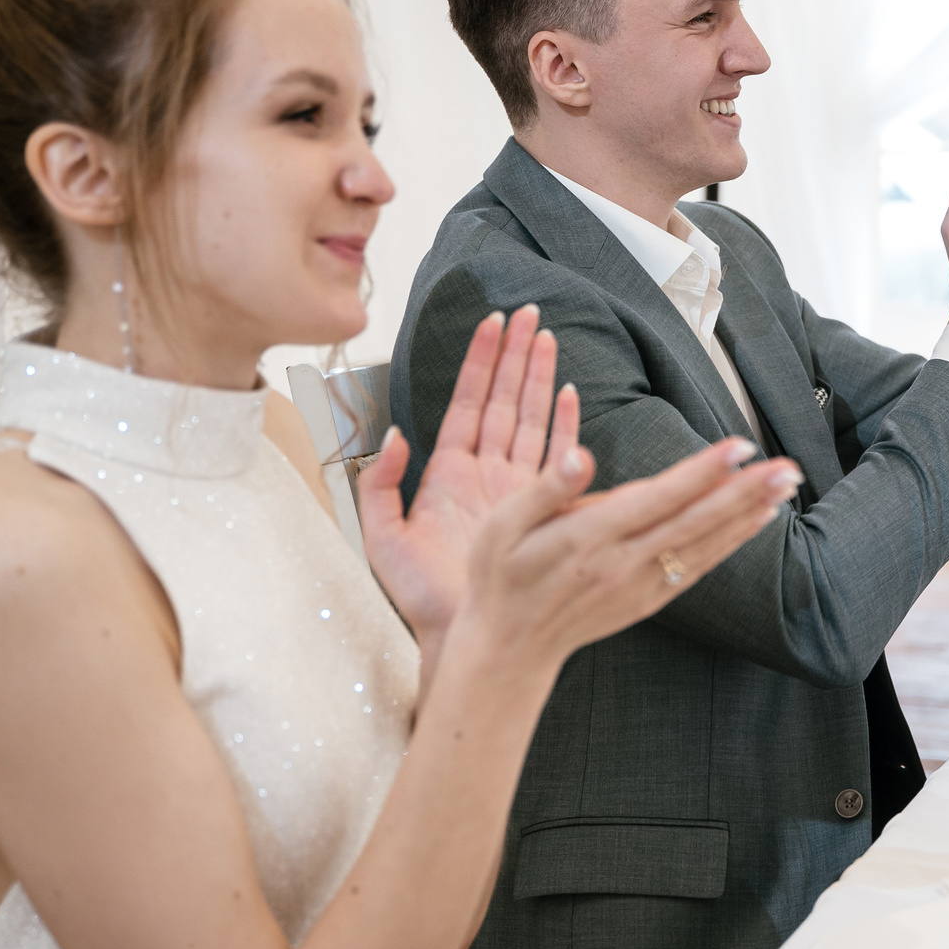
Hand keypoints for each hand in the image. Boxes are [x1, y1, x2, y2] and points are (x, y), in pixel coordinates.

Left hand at [358, 307, 566, 650]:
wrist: (461, 635)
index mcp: (448, 473)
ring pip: (530, 417)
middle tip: (526, 313)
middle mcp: (485, 473)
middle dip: (514, 354)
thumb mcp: (381, 538)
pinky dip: (564, 423)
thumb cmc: (422, 597)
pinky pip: (555, 454)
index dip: (479, 361)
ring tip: (546, 336)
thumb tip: (394, 434)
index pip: (467, 402)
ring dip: (538, 377)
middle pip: (502, 399)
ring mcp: (515, 487)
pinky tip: (569, 392)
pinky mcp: (540, 506)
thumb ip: (380, 484)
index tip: (490, 324)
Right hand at [453, 437, 804, 666]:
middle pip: (696, 521)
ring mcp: (639, 585)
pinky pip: (698, 567)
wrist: (508, 649)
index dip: (702, 472)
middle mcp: (622, 563)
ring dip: (749, 515)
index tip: (740, 447)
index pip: (658, 498)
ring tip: (786, 487)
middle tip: (788, 467)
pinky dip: (731, 543)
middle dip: (745, 493)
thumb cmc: (500, 577)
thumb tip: (581, 454)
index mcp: (589, 538)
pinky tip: (755, 522)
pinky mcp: (647, 600)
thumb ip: (545, 487)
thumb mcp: (501, 525)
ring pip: (706, 545)